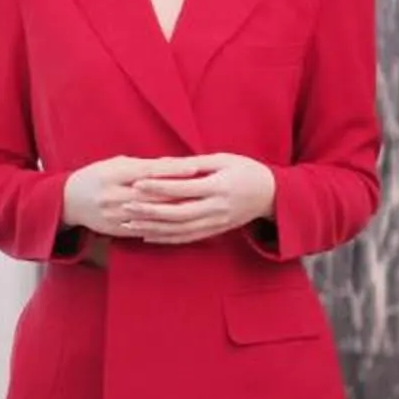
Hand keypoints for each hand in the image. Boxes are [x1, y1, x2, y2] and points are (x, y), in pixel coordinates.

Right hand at [63, 154, 221, 241]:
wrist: (69, 201)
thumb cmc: (97, 176)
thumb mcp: (116, 164)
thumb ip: (144, 166)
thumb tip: (174, 164)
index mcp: (113, 174)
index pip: (149, 171)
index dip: (174, 169)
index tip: (196, 167)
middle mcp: (112, 195)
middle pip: (153, 194)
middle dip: (181, 191)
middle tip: (206, 188)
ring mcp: (113, 215)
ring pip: (151, 214)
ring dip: (176, 211)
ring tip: (199, 206)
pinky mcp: (115, 230)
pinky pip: (143, 230)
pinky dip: (162, 226)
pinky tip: (180, 224)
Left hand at [122, 155, 276, 244]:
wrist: (272, 196)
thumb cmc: (247, 170)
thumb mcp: (224, 159)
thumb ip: (195, 163)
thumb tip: (166, 164)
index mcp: (219, 187)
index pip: (183, 189)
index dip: (159, 187)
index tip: (137, 183)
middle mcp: (216, 208)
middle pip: (178, 213)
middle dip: (150, 211)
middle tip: (126, 206)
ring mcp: (215, 222)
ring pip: (180, 229)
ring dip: (153, 228)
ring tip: (130, 223)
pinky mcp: (214, 231)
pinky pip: (187, 238)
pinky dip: (166, 238)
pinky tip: (148, 236)